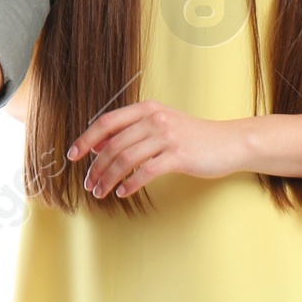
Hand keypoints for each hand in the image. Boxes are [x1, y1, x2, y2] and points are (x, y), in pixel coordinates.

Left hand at [68, 103, 246, 199]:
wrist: (228, 142)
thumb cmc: (192, 136)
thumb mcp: (160, 125)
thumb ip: (131, 130)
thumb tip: (97, 144)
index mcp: (147, 109)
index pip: (107, 122)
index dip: (86, 139)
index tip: (72, 156)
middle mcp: (155, 119)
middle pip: (113, 144)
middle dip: (96, 167)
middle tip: (89, 184)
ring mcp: (167, 136)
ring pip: (126, 159)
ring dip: (108, 178)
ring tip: (101, 192)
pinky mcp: (179, 155)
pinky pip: (146, 171)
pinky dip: (130, 183)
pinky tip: (123, 193)